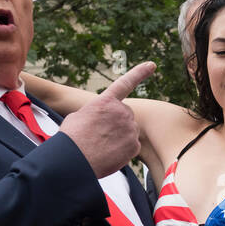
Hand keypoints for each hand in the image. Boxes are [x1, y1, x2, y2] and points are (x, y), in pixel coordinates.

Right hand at [59, 61, 151, 177]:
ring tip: (101, 145)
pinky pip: (132, 146)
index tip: (152, 65)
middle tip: (100, 135)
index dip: (140, 73)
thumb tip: (100, 119)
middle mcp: (121, 111)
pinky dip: (123, 151)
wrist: (74, 160)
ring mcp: (129, 128)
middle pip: (126, 115)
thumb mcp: (79, 116)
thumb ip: (96, 113)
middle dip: (117, 123)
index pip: (125, 83)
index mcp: (106, 101)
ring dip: (119, 137)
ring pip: (129, 131)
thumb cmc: (72, 139)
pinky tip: (108, 154)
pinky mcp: (134, 145)